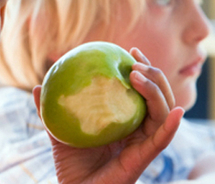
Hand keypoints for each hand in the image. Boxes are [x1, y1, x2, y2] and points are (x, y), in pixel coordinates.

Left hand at [33, 47, 183, 183]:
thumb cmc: (71, 163)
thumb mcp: (59, 131)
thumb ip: (51, 110)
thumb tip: (38, 86)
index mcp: (126, 121)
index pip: (140, 90)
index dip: (141, 69)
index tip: (130, 51)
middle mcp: (139, 130)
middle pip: (158, 97)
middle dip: (153, 74)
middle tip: (135, 59)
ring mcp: (144, 143)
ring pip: (163, 112)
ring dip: (157, 91)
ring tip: (139, 75)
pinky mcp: (145, 158)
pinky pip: (163, 139)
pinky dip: (172, 125)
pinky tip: (176, 111)